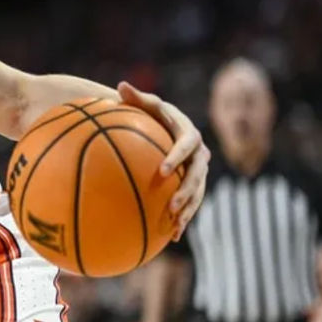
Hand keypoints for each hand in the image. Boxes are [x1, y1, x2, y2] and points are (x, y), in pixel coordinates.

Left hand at [118, 81, 209, 240]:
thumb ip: (135, 97)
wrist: (164, 125)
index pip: (186, 146)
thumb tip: (121, 85)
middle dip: (187, 191)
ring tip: (175, 224)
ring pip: (199, 192)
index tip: (162, 171)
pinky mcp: (194, 183)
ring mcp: (199, 170)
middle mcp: (199, 153)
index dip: (176, 157)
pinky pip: (192, 202)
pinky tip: (173, 236)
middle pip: (198, 174)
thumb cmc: (149, 112)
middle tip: (171, 204)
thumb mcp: (144, 104)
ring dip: (189, 209)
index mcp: (188, 133)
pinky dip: (184, 217)